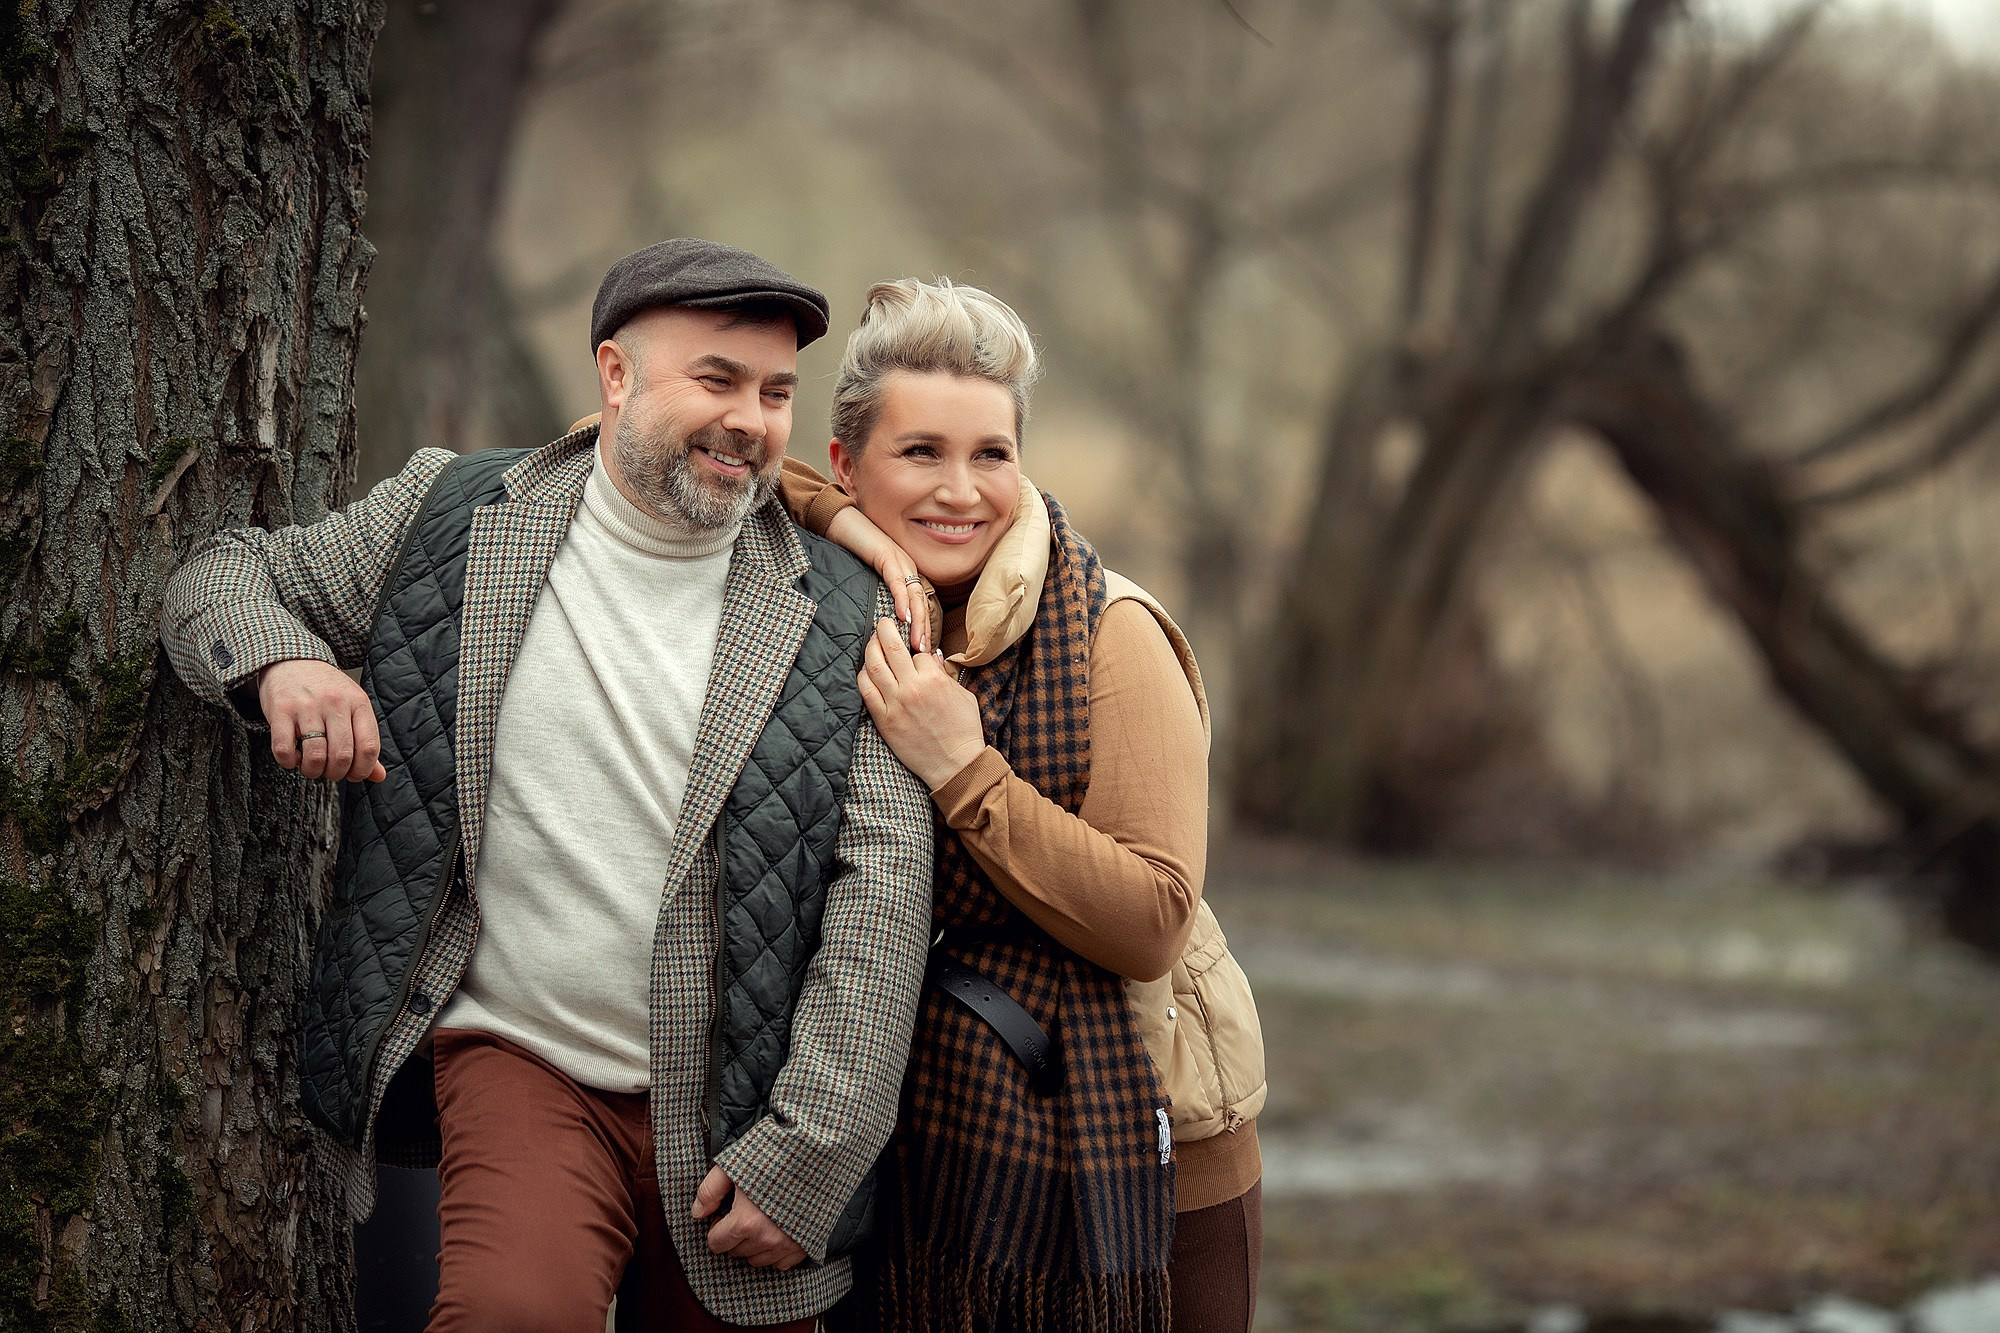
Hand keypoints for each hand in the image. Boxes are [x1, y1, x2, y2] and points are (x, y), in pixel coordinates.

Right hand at [257, 659, 385, 781]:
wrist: (292, 660)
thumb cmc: (326, 691)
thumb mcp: (352, 708)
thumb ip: (364, 742)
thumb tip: (379, 776)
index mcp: (358, 703)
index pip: (368, 747)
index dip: (362, 770)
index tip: (353, 774)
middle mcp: (334, 703)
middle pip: (342, 756)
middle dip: (336, 774)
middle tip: (329, 772)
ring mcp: (306, 706)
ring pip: (315, 756)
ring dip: (313, 771)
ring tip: (311, 766)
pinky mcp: (280, 710)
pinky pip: (284, 750)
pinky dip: (288, 762)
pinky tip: (293, 757)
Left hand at [693, 1166, 806, 1269]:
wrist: (816, 1154)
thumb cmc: (774, 1156)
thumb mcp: (734, 1165)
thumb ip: (709, 1191)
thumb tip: (697, 1214)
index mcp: (745, 1222)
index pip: (716, 1243)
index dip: (716, 1226)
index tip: (725, 1212)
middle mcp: (766, 1239)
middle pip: (736, 1252)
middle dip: (734, 1235)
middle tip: (744, 1212)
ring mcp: (787, 1245)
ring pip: (757, 1260)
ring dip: (753, 1244)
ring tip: (760, 1219)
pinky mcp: (804, 1246)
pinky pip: (781, 1264)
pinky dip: (775, 1252)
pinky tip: (777, 1229)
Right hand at [826, 506, 929, 651]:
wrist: (842, 523)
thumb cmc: (852, 550)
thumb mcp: (869, 576)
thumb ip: (878, 593)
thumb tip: (881, 620)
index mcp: (905, 574)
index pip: (919, 605)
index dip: (923, 628)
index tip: (923, 651)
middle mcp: (907, 568)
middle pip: (921, 603)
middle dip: (924, 630)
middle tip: (925, 654)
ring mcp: (899, 561)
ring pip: (914, 595)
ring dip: (918, 620)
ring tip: (918, 642)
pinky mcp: (886, 556)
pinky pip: (897, 581)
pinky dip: (901, 600)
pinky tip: (903, 616)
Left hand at [857, 618, 985, 788]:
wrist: (956, 765)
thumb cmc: (963, 730)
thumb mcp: (963, 695)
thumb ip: (943, 673)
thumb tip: (930, 656)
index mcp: (934, 679)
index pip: (916, 651)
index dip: (915, 648)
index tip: (913, 649)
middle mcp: (912, 688)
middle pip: (890, 647)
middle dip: (884, 629)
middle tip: (881, 622)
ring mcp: (895, 704)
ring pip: (873, 666)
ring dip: (870, 649)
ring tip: (871, 643)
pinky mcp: (884, 720)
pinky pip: (866, 692)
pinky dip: (863, 677)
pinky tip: (865, 672)